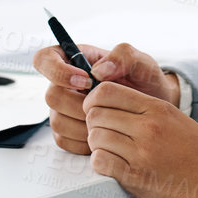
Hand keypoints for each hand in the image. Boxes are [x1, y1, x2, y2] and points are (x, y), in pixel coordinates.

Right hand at [33, 41, 178, 154]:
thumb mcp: (142, 62)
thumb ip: (123, 56)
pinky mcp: (67, 132)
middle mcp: (63, 85)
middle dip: (79, 105)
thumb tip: (97, 71)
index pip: (44, 59)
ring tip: (109, 120)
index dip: (57, 71)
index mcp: (74, 59)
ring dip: (84, 125)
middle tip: (105, 107)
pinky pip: (63, 140)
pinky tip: (105, 134)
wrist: (153, 111)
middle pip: (51, 95)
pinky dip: (84, 141)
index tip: (85, 81)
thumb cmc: (145, 82)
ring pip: (56, 120)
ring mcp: (62, 110)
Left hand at [84, 81, 197, 197]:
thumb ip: (147, 110)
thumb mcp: (176, 120)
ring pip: (95, 137)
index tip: (94, 108)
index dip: (93, 100)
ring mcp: (141, 152)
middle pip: (96, 114)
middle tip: (102, 132)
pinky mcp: (136, 178)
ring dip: (97, 144)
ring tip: (110, 150)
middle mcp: (147, 127)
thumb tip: (114, 105)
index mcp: (157, 108)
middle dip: (93, 123)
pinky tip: (112, 164)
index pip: (107, 91)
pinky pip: (100, 162)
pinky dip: (101, 162)